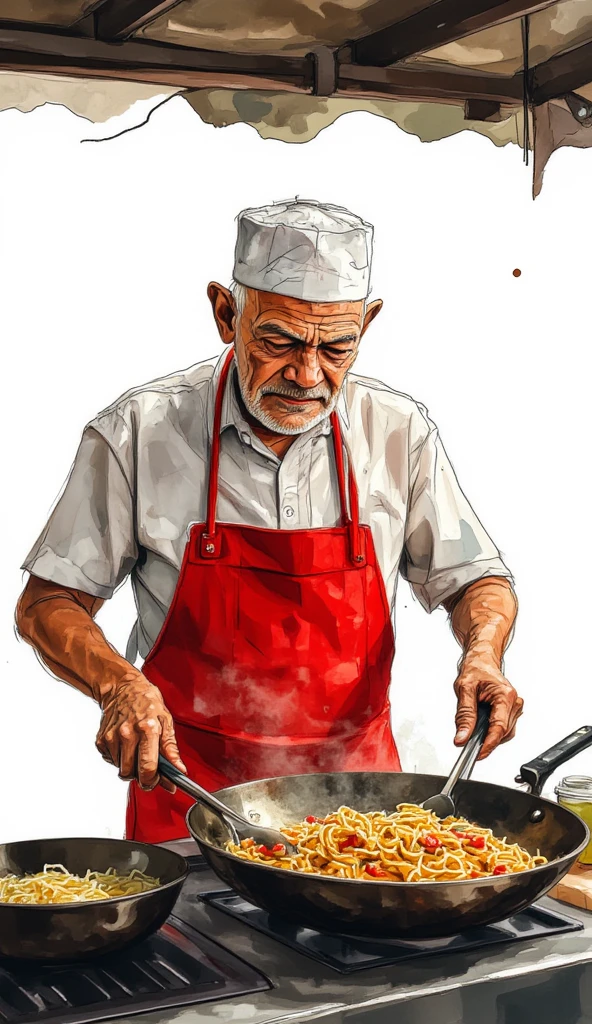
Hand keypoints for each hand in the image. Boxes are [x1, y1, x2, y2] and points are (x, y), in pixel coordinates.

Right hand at [96, 673, 186, 790]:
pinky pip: (111, 761)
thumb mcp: (166, 721)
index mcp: (147, 729)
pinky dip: (120, 759)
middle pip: (131, 773)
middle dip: (141, 777)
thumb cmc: (147, 702)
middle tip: (149, 769)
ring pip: (121, 769)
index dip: (153, 780)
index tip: (158, 781)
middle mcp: (127, 734)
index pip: (148, 767)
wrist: (122, 688)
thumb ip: (171, 749)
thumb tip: (179, 770)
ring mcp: (112, 737)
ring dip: (131, 767)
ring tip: (138, 751)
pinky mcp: (102, 740)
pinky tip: (126, 746)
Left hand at [453, 646, 523, 758]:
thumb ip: (464, 715)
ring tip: (473, 726)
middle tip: (467, 741)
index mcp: (505, 695)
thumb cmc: (475, 669)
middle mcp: (514, 702)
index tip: (478, 754)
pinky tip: (481, 724)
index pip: (499, 727)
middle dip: (485, 740)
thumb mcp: (464, 689)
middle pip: (502, 732)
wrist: (482, 660)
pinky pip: (503, 729)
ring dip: (488, 735)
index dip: (488, 744)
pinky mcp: (511, 712)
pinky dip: (491, 731)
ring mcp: (515, 708)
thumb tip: (462, 737)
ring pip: (504, 733)